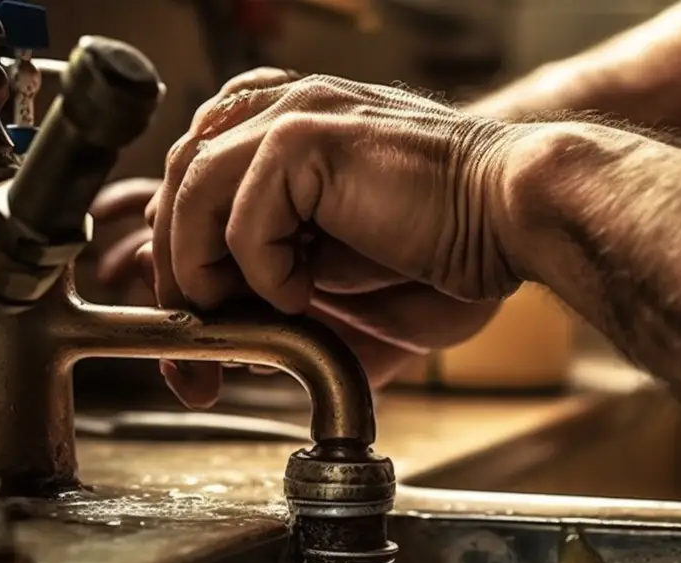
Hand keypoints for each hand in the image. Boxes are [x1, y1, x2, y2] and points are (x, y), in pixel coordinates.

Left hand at [150, 72, 523, 406]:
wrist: (505, 216)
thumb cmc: (439, 236)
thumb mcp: (334, 254)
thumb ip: (272, 262)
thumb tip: (217, 308)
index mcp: (289, 121)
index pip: (195, 172)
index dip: (181, 242)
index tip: (193, 313)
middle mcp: (284, 105)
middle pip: (179, 179)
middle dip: (175, 269)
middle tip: (195, 339)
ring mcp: (295, 113)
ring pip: (193, 193)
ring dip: (204, 272)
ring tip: (246, 317)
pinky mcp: (310, 139)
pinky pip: (244, 220)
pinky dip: (264, 273)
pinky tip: (306, 291)